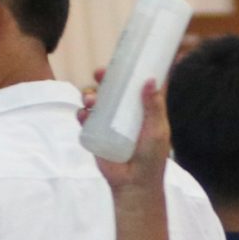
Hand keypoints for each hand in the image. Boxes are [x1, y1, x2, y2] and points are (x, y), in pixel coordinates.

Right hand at [84, 70, 169, 197]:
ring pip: (97, 101)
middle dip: (106, 77)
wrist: (134, 184)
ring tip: (90, 100)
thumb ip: (154, 106)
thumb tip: (150, 79)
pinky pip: (85, 119)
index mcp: (143, 108)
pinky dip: (81, 114)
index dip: (134, 69)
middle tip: (101, 73)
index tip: (129, 55)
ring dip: (90, 94)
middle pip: (114, 88)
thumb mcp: (157, 130)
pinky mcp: (96, 134)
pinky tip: (83, 114)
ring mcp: (109, 122)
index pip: (138, 84)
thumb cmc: (151, 157)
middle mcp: (125, 112)